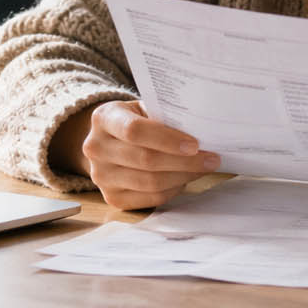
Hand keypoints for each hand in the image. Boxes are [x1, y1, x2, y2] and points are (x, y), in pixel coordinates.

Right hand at [77, 100, 220, 210]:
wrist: (111, 141)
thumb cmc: (137, 120)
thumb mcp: (145, 108)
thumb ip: (166, 115)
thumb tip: (205, 130)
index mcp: (104, 118)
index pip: (135, 131)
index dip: (167, 139)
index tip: (195, 144)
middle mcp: (95, 148)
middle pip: (145, 160)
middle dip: (185, 161)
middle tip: (212, 158)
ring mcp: (100, 176)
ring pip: (150, 182)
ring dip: (183, 176)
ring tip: (205, 168)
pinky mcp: (111, 197)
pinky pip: (150, 198)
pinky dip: (173, 189)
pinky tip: (185, 178)